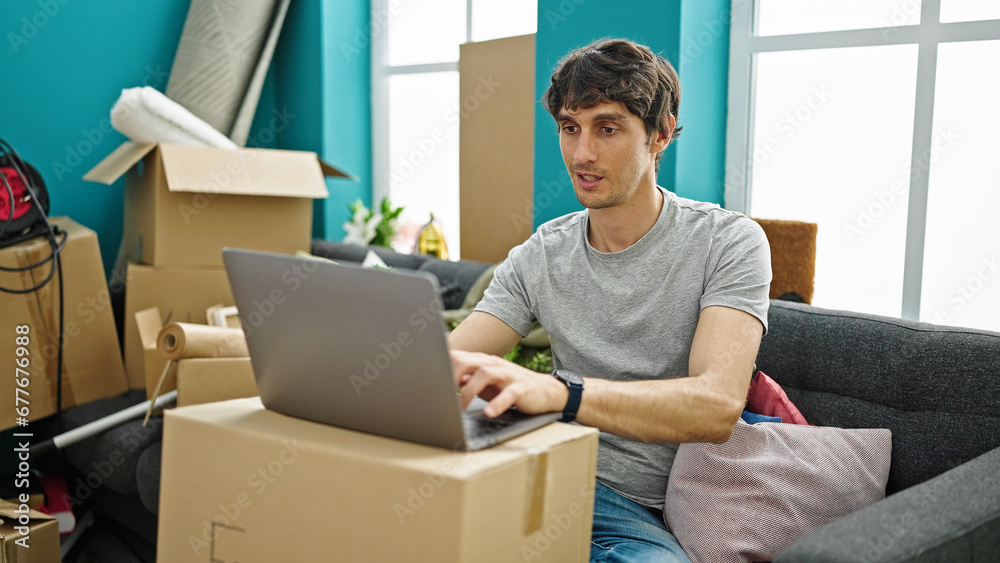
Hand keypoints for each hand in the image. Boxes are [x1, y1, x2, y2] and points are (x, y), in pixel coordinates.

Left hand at [450, 350, 568, 417]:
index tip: (427, 379)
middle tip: (441, 392)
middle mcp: (493, 365)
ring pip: (486, 373)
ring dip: (470, 390)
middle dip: (452, 374)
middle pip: (468, 361)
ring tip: (461, 407)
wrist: (544, 391)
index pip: (457, 358)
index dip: (441, 366)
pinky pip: (509, 394)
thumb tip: (440, 381)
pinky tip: (488, 412)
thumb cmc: (508, 387)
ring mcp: (508, 375)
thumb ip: (464, 381)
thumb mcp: (484, 384)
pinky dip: (497, 403)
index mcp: (481, 363)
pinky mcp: (521, 389)